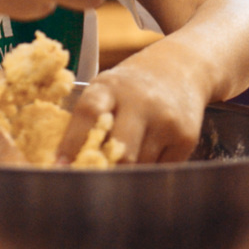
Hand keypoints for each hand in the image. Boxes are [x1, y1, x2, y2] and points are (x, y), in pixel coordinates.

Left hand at [61, 39, 213, 164]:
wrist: (182, 67)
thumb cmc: (131, 87)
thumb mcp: (106, 90)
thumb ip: (88, 121)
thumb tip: (66, 165)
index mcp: (110, 87)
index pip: (89, 114)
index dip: (72, 143)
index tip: (61, 166)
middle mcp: (141, 101)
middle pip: (120, 151)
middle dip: (104, 169)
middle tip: (92, 180)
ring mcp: (166, 120)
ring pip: (139, 166)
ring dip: (127, 173)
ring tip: (123, 161)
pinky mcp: (186, 137)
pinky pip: (159, 169)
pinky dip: (149, 169)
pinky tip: (150, 151)